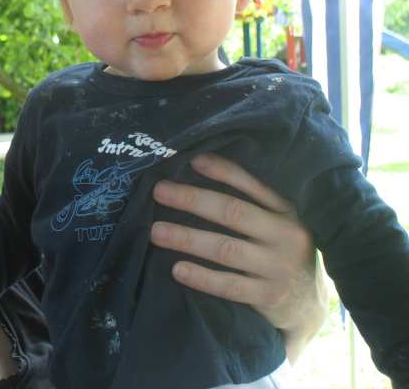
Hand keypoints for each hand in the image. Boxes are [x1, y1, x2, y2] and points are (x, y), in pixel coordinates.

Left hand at [150, 152, 327, 362]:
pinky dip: (201, 277)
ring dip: (188, 238)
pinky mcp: (269, 297)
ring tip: (157, 231)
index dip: (222, 171)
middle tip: (159, 191)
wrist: (309, 305)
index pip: (252, 185)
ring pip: (226, 249)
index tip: (192, 161)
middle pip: (233, 212)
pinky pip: (229, 286)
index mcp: (287, 211)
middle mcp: (286, 235)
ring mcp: (278, 268)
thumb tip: (199, 169)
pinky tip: (177, 269)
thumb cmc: (281, 253)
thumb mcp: (278, 223)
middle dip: (192, 200)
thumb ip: (252, 202)